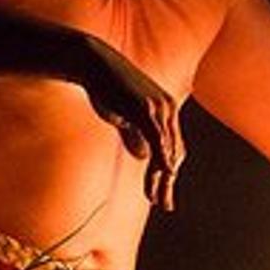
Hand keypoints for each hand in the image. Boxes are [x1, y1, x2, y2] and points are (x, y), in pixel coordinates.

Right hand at [74, 34, 185, 210]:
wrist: (94, 65)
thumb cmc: (107, 88)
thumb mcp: (124, 117)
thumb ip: (135, 135)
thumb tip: (143, 156)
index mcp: (166, 112)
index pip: (173, 148)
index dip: (168, 174)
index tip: (161, 196)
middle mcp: (168, 109)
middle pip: (175, 152)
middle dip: (168, 181)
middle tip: (164, 204)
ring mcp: (159, 108)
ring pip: (167, 149)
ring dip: (163, 176)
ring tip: (157, 197)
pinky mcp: (146, 108)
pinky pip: (158, 136)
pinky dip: (163, 155)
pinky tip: (166, 172)